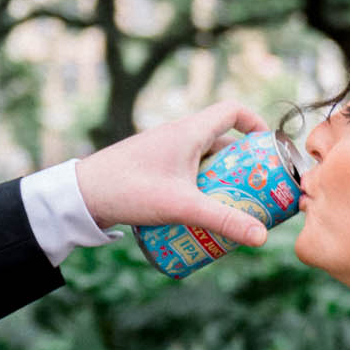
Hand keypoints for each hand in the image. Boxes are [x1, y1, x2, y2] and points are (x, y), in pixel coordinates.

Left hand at [73, 101, 272, 248]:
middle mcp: (177, 135)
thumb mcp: (182, 206)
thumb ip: (224, 221)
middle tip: (257, 190)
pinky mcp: (151, 168)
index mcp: (189, 131)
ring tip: (233, 207)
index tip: (268, 149)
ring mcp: (163, 151)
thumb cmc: (130, 190)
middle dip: (244, 166)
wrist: (80, 195)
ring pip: (204, 160)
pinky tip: (200, 213)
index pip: (233, 111)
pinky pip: (186, 171)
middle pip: (223, 141)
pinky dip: (200, 186)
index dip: (256, 124)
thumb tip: (262, 238)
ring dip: (221, 179)